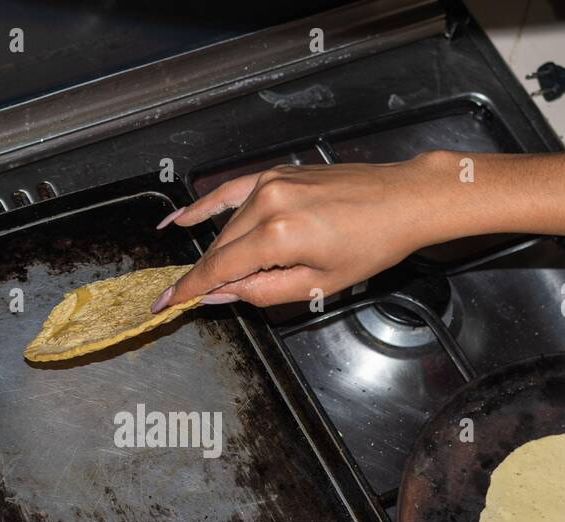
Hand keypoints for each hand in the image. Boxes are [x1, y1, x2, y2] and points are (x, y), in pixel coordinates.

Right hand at [152, 156, 459, 311]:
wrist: (401, 201)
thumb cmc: (371, 245)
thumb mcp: (318, 285)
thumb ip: (261, 292)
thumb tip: (220, 295)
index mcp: (279, 236)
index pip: (220, 269)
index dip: (189, 290)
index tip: (163, 304)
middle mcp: (268, 203)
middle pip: (221, 249)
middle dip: (204, 277)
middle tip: (178, 300)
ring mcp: (270, 183)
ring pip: (227, 227)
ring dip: (219, 253)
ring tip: (207, 277)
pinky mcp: (275, 174)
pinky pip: (229, 192)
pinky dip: (204, 206)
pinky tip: (179, 220)